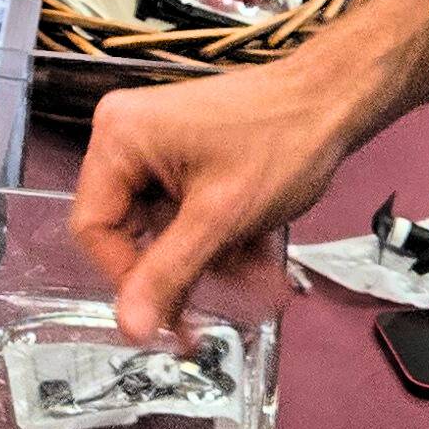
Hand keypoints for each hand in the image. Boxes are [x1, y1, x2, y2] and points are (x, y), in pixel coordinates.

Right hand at [69, 60, 357, 342]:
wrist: (334, 100)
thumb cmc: (282, 142)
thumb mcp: (220, 218)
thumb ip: (169, 273)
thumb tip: (129, 327)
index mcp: (119, 138)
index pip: (94, 227)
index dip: (128, 277)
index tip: (165, 313)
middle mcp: (125, 136)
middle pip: (129, 231)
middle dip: (181, 269)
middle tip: (213, 311)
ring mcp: (154, 144)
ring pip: (163, 229)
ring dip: (208, 258)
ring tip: (257, 274)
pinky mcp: (180, 154)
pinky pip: (182, 212)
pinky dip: (216, 237)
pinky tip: (255, 251)